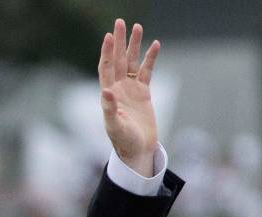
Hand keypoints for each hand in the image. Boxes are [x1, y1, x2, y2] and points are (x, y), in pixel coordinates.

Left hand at [98, 19, 160, 175]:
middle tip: (120, 22)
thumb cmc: (123, 141)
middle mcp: (117, 89)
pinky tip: (155, 45)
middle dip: (119, 41)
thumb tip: (106, 92)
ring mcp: (130, 89)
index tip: (109, 36)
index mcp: (108, 95)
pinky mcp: (143, 93)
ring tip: (138, 27)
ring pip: (132, 62)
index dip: (107, 52)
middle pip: (118, 60)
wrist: (137, 150)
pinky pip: (147, 71)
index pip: (106, 68)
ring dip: (134, 45)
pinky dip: (150, 59)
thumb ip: (110, 110)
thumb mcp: (115, 127)